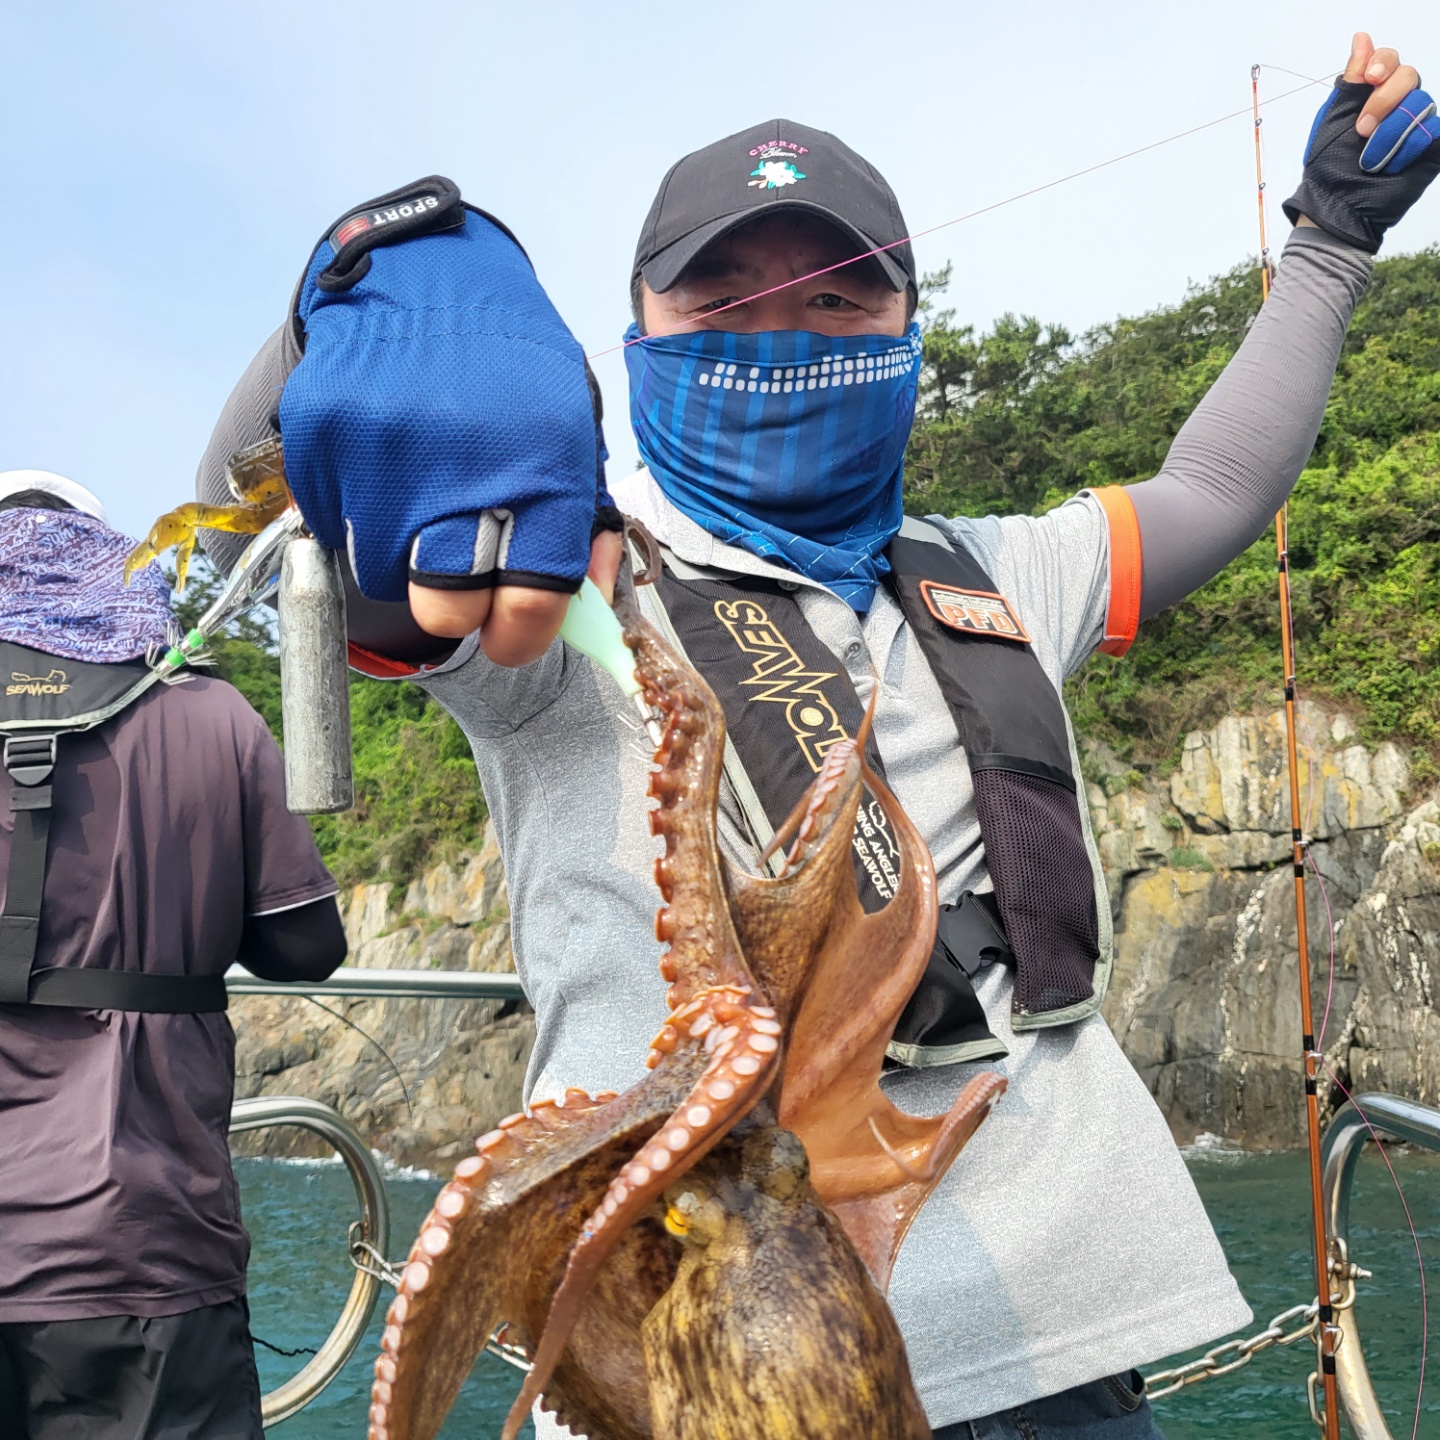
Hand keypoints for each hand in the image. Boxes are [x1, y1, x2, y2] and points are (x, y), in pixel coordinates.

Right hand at [279, 185, 619, 664]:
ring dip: (402, 553)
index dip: (520, 636)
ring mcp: (381, 453)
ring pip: (381, 574)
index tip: (510, 634)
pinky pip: (332, 522)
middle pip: (446, 608)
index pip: (531, 603)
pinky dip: (355, 509)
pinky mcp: (322, 438)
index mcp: (543, 471)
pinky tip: (383, 457)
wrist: (426, 275)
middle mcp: (461, 467)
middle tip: (461, 575)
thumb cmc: (513, 371)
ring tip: (420, 491)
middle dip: (458, 607)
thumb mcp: (573, 435)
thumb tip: (583, 611)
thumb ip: (582, 527)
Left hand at [1283, 33, 1439, 252]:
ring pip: (1422, 102)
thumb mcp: (1334, 120)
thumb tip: (1362, 37)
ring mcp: (1416, 123)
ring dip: (1391, 131)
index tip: (1369, 77)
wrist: (1339, 206)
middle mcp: (1397, 104)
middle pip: (1409, 75)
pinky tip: (1390, 164)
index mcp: (1371, 94)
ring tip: (1370, 159)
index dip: (1383, 62)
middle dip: (1384, 100)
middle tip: (1362, 129)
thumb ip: (1352, 80)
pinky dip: (1409, 145)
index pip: (1389, 60)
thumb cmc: (1329, 167)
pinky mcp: (1430, 145)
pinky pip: (1433, 128)